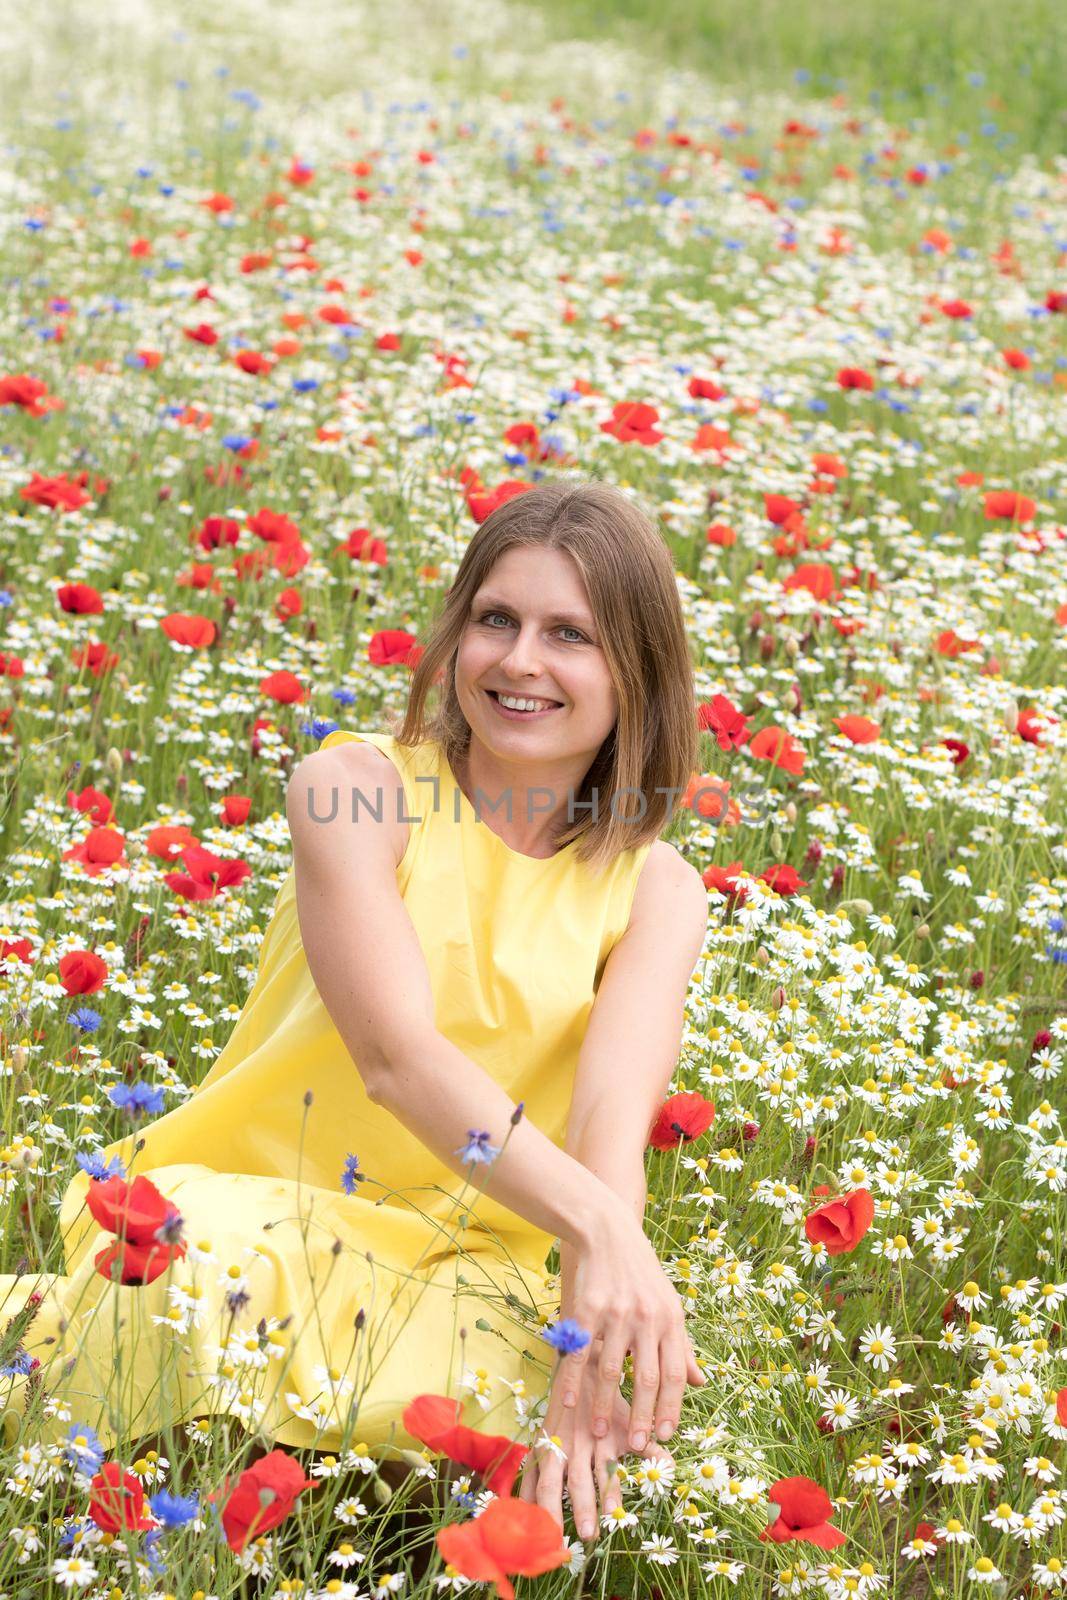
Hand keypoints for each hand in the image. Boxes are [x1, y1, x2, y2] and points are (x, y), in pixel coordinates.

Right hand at [518, 1355, 673, 1543]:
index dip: (610, 1492)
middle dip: (582, 1506)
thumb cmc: (610, 1403)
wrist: (581, 1368)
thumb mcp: (631, 1421)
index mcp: (601, 1440)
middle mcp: (577, 1444)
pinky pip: (530, 1473)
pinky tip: (524, 1516)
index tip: (613, 1515)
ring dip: (551, 1506)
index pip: (606, 1470)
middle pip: (578, 1479)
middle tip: (589, 1533)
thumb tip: (671, 1467)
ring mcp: (555, 1446)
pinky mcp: (539, 1446)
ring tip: (553, 1533)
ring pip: (550, 1479)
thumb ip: (649, 1446)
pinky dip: (526, 1494)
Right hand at [556, 1210, 705, 1453]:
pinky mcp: (588, 1307)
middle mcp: (647, 1318)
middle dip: (644, 1416)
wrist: (610, 1233)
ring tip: (600, 1432)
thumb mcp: (670, 1307)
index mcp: (671, 1320)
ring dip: (606, 1405)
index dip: (672, 1408)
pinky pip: (580, 1352)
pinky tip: (568, 1403)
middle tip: (637, 1446)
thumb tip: (703, 1383)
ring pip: (613, 1370)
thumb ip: (683, 1347)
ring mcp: (617, 1313)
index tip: (666, 1438)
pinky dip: (573, 1381)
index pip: (676, 1374)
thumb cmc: (643, 1276)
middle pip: (648, 1377)